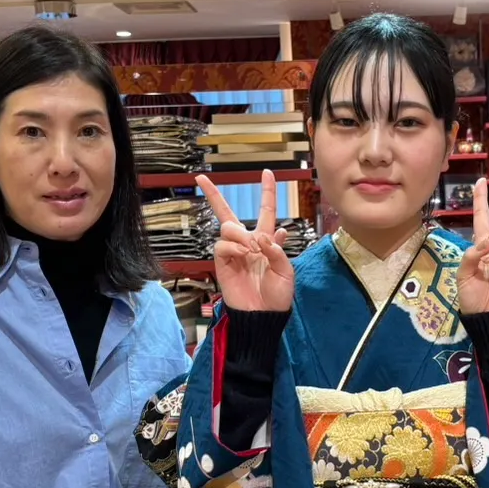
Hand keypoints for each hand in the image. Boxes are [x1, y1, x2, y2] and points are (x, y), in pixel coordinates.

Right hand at [198, 169, 293, 311]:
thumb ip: (278, 250)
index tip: (266, 172)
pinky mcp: (222, 262)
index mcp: (266, 241)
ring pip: (228, 226)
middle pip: (228, 213)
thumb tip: (268, 233)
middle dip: (213, 195)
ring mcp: (233, 252)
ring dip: (241, 234)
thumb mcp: (286, 271)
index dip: (267, 192)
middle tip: (201, 179)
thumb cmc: (277, 295)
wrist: (263, 315)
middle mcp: (247, 242)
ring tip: (251, 251)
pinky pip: (222, 244)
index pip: (266, 211)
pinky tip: (243, 255)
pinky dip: (234, 247)